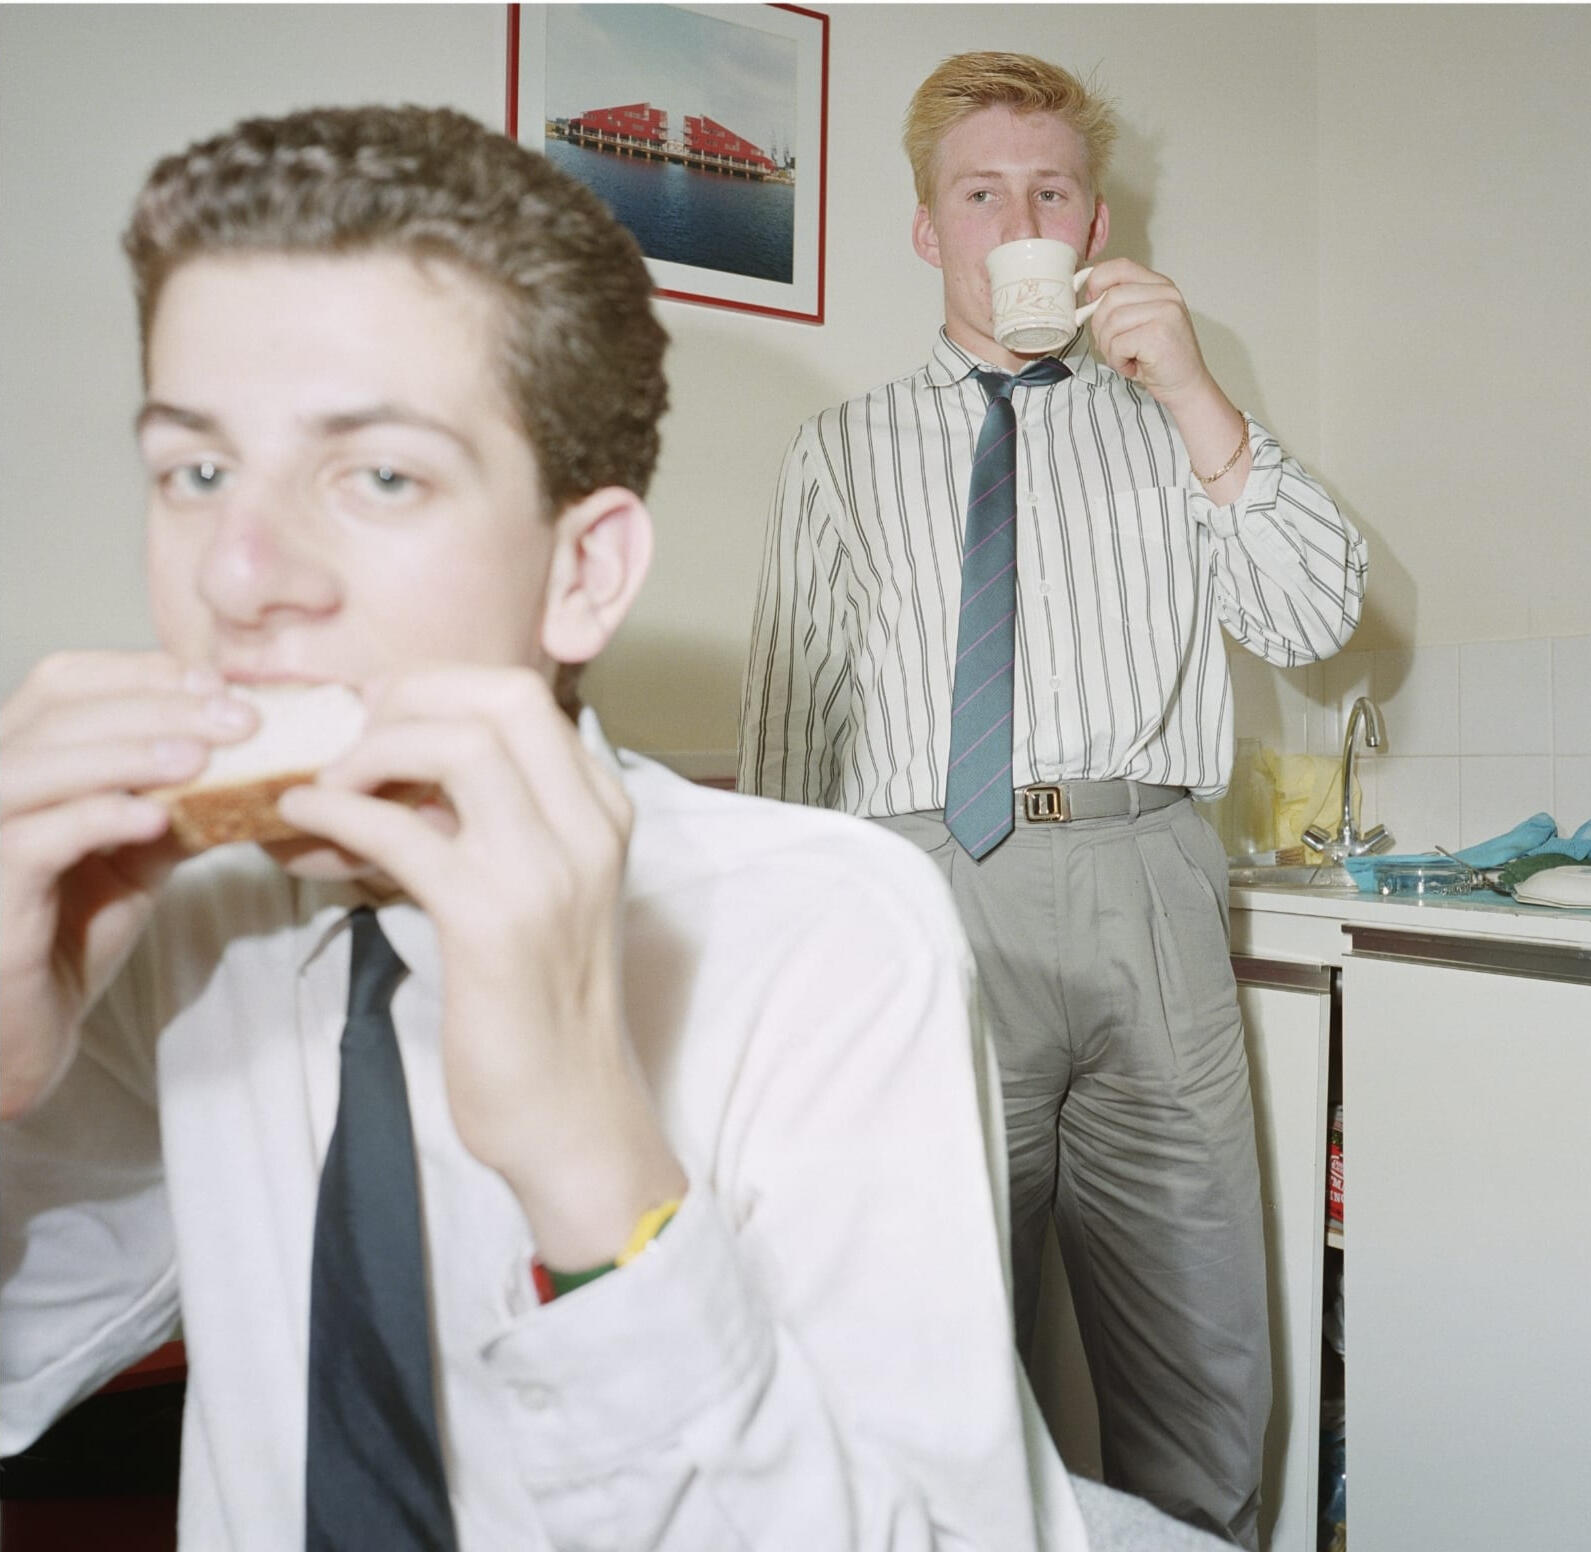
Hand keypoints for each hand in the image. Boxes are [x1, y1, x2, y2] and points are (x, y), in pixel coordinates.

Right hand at [0, 652, 257, 1117]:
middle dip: (157, 707)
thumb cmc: (72, 932)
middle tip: (240, 720)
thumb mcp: (137, 852)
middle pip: (59, 713)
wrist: (27, 1027)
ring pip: (35, 765)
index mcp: (18, 759)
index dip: (141, 673)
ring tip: (201, 758)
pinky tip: (156, 819)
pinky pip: (31, 841)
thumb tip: (257, 754)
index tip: (219, 687)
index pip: (64, 683)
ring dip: (127, 753)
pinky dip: (95, 818)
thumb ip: (179, 799)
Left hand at [276, 666, 685, 1266]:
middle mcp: (588, 828)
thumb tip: (391, 770)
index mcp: (604, 813)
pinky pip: (402, 833)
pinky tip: (301, 823)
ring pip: (457, 746)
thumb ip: (489, 824)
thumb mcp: (538, 891)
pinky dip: (339, 813)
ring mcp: (547, 871)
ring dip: (371, 751)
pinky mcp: (492, 921)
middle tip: (350, 740)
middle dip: (408, 699)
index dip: (437, 689)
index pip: (524, 698)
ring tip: (327, 784)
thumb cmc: (544, 1005)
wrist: (572, 1110)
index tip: (379, 719)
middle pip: (500, 698)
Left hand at [1084, 257, 1250, 496]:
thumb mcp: (1141, 322)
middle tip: (1113, 347)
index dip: (1096, 280)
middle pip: (1110, 298)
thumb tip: (1085, 297)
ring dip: (1109, 347)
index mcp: (1160, 286)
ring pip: (1110, 322)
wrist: (1186, 386)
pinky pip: (1117, 344)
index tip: (1088, 299)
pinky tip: (1133, 366)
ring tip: (1126, 358)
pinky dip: (1118, 361)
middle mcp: (1166, 294)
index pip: (1119, 267)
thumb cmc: (1160, 358)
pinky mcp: (1158, 335)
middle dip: (1101, 327)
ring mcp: (1165, 312)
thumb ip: (1121, 304)